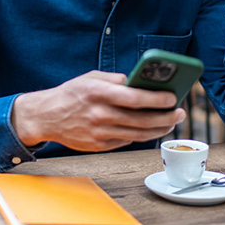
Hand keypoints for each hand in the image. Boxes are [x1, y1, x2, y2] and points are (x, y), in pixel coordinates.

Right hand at [11, 70, 184, 151]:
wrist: (45, 116)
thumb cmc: (70, 94)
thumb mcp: (90, 78)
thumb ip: (115, 79)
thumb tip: (139, 82)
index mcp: (98, 93)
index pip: (135, 98)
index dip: (157, 99)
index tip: (173, 97)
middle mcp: (99, 114)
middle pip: (141, 119)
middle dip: (166, 117)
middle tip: (180, 113)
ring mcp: (99, 132)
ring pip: (138, 134)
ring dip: (159, 129)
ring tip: (171, 122)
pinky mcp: (98, 146)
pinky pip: (126, 141)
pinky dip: (141, 136)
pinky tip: (151, 129)